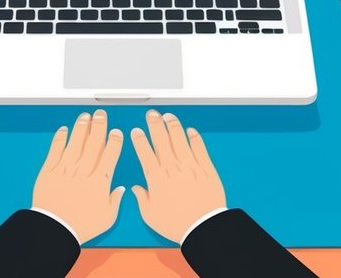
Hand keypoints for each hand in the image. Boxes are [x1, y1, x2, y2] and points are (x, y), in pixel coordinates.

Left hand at [32, 109, 124, 243]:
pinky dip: (60, 138)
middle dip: (99, 126)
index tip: (117, 132)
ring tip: (85, 116)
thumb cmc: (81, 226)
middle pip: (93, 143)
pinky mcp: (49, 170)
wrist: (54, 229)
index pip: (110, 155)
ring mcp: (65, 169)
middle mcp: (83, 171)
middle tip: (101, 115)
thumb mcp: (107, 218)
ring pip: (75, 142)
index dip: (114, 141)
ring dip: (81, 127)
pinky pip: (55, 149)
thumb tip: (120, 189)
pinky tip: (64, 129)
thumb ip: (115, 200)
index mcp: (99, 181)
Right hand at [131, 110, 226, 242]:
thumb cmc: (176, 223)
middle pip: (161, 139)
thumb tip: (135, 189)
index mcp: (156, 177)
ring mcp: (190, 164)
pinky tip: (190, 131)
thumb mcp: (150, 216)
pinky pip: (199, 147)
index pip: (144, 151)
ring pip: (179, 138)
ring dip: (172, 125)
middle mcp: (172, 166)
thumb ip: (141, 199)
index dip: (139, 139)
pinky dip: (194, 137)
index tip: (136, 131)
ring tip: (168, 116)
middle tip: (151, 114)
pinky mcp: (206, 167)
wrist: (203, 226)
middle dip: (154, 123)